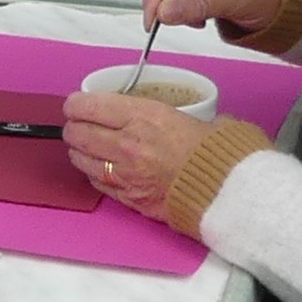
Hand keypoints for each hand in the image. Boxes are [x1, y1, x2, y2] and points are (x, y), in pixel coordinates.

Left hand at [59, 90, 211, 226]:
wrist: (228, 192)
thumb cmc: (219, 153)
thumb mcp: (198, 118)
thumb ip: (174, 114)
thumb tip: (171, 112)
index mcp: (145, 116)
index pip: (90, 106)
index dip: (76, 104)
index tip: (75, 104)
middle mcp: (128, 144)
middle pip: (79, 133)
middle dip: (73, 127)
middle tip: (76, 125)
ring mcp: (126, 174)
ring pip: (82, 160)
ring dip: (79, 151)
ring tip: (82, 147)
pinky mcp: (130, 198)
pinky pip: (99, 184)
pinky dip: (94, 175)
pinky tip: (99, 169)